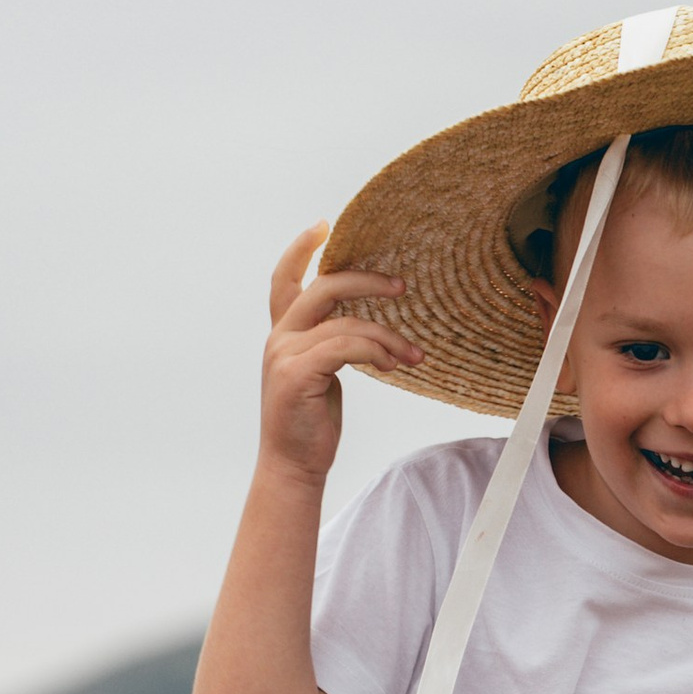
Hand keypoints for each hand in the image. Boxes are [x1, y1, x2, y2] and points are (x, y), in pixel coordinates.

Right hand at [257, 226, 419, 487]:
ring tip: (413, 355)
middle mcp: (279, 337)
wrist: (293, 467)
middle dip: (366, 282)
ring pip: (347, 323)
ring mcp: (285, 354)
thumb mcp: (320, 375)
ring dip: (388, 336)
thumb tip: (363, 329)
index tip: (323, 226)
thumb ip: (330, 345)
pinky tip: (395, 365)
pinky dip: (376, 351)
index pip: (283, 279)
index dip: (300, 249)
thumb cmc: (311, 424)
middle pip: (324, 287)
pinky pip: (347, 347)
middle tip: (401, 286)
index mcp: (283, 334)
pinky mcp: (298, 374)